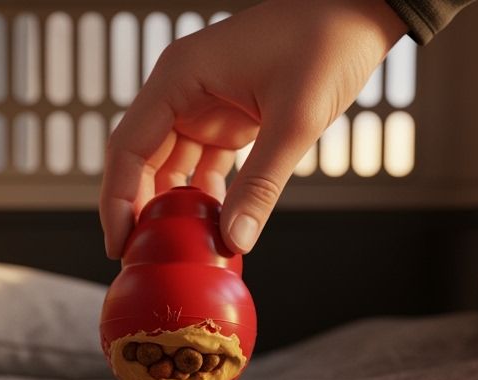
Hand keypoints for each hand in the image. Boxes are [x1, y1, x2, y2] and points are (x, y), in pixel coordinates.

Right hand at [98, 0, 407, 257]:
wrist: (359, 14)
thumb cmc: (326, 41)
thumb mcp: (296, 119)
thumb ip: (262, 184)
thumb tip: (235, 239)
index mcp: (179, 76)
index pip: (127, 146)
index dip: (117, 199)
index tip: (119, 243)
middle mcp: (181, 89)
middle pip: (141, 160)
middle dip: (141, 209)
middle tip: (143, 257)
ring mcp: (203, 104)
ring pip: (170, 166)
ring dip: (173, 206)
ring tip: (177, 250)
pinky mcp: (227, 118)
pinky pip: (202, 165)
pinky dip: (203, 196)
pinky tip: (212, 227)